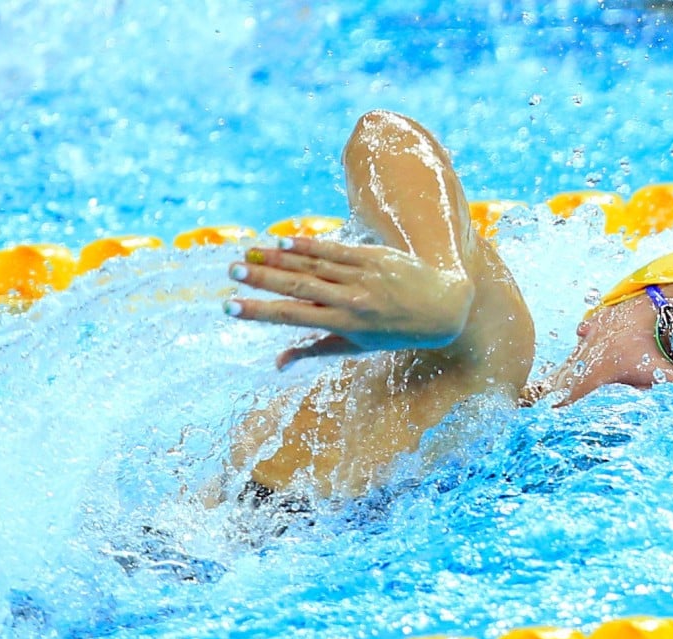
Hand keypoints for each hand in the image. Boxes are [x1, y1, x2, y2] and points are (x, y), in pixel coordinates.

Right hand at [225, 237, 474, 363]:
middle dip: (262, 280)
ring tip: (248, 254)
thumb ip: (316, 350)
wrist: (442, 307)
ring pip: (313, 265)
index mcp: (345, 325)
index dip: (260, 311)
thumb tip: (278, 363)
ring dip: (277, 258)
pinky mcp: (372, 256)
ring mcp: (362, 276)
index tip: (230, 306)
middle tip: (231, 272)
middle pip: (298, 287)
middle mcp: (351, 300)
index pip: (294, 317)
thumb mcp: (358, 347)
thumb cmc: (394, 331)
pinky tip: (283, 241)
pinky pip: (335, 249)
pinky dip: (308, 244)